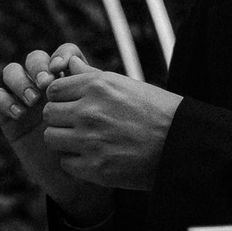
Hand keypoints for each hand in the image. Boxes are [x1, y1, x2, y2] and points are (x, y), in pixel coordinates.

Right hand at [0, 45, 114, 221]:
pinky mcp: (9, 118)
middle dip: (38, 66)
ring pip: (12, 72)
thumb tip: (75, 62)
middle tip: (46, 84)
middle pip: (35, 59)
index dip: (60, 55)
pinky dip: (4, 99)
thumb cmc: (95, 151)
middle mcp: (46, 88)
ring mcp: (26, 101)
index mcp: (71, 82)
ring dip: (20, 80)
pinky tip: (19, 114)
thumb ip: (89, 91)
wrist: (80, 184)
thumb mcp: (99, 120)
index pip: (63, 54)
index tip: (62, 68)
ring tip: (33, 100)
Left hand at [41, 61, 182, 191]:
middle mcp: (90, 111)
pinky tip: (94, 157)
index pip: (54, 89)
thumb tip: (69, 62)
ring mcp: (90, 140)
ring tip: (84, 142)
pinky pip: (65, 162)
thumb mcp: (126, 85)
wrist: (182, 144)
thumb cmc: (157, 112)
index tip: (73, 106)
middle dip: (60, 119)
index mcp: (98, 86)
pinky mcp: (95, 167)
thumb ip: (92, 76)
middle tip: (78, 126)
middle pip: (48, 114)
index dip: (62, 98)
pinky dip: (76, 162)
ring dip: (64, 140)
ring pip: (51, 138)